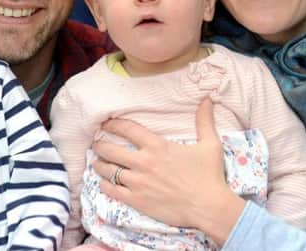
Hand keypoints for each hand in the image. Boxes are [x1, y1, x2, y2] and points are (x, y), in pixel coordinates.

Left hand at [92, 98, 243, 244]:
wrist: (209, 207)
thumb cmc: (210, 175)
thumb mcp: (210, 144)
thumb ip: (204, 120)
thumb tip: (207, 99)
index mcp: (157, 146)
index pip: (128, 129)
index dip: (113, 124)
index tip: (106, 123)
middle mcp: (144, 162)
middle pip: (111, 150)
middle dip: (100, 145)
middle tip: (96, 144)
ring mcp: (138, 182)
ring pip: (108, 170)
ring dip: (99, 165)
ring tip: (95, 162)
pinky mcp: (138, 201)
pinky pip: (113, 191)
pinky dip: (105, 185)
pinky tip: (103, 182)